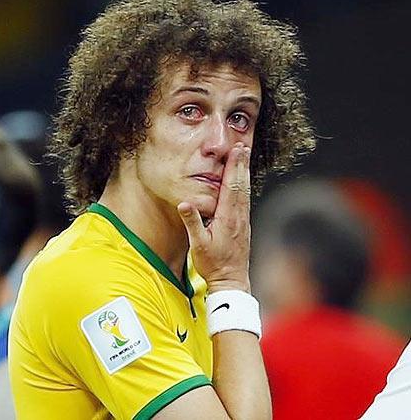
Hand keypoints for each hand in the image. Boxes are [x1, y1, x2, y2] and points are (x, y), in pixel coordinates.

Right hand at [178, 143, 251, 292]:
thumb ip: (192, 222)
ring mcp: (243, 221)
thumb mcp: (198, 245)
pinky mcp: (243, 226)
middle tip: (243, 146)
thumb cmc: (214, 265)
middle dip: (242, 164)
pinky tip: (243, 183)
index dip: (234, 167)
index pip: (231, 186)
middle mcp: (239, 216)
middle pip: (241, 185)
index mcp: (227, 217)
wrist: (232, 281)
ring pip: (245, 191)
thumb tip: (184, 203)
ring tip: (245, 158)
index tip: (236, 151)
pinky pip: (245, 200)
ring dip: (244, 173)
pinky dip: (244, 186)